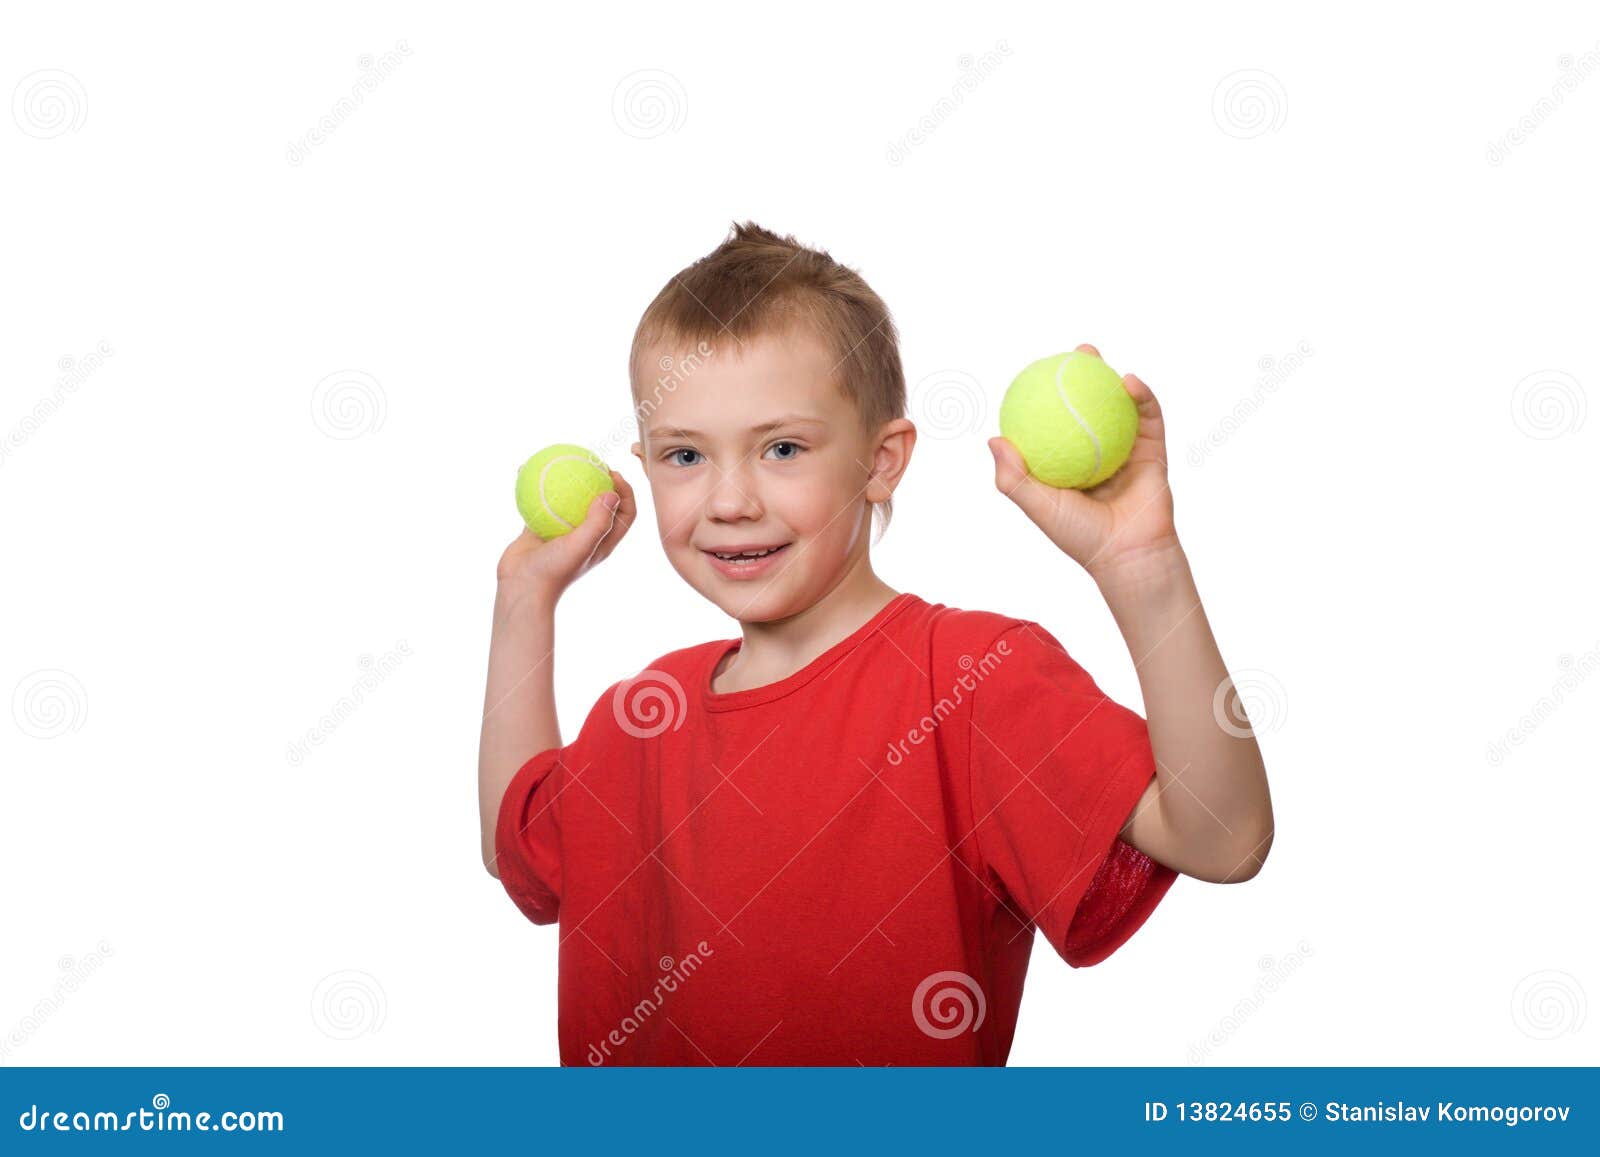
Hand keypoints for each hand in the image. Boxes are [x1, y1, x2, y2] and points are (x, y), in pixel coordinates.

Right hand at [495, 470, 636, 600]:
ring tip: (560, 459)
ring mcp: (562, 531)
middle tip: (590, 461)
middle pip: (600, 501)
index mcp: (603, 540)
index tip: (613, 474)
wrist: (522, 588)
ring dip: (566, 480)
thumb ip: (598, 521)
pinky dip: (535, 487)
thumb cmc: (555, 571)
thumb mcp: (581, 546)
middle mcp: (586, 534)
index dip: (626, 491)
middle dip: (600, 479)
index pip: (625, 512)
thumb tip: (611, 493)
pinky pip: (540, 502)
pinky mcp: (540, 528)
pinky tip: (524, 469)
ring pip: (569, 499)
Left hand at [988, 343, 1178, 581]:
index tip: (1032, 376)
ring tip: (1093, 356)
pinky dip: (1141, 397)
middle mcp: (1096, 453)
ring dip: (1107, 376)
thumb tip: (993, 439)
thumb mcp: (1039, 506)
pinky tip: (1129, 381)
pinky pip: (1148, 418)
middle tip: (1066, 356)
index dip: (1044, 399)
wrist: (1128, 553)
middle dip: (1076, 377)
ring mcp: (1126, 450)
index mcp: (1068, 464)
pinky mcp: (1153, 452)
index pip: (1053, 424)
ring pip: (1117, 406)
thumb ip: (1013, 478)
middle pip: (1085, 407)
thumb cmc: (1080, 535)